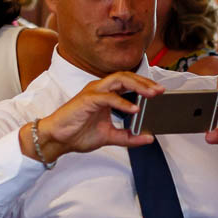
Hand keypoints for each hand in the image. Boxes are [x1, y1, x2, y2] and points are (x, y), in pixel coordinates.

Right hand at [23, 72, 161, 164]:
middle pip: (126, 77)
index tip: (160, 92)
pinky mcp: (87, 99)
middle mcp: (100, 89)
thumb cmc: (78, 133)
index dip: (145, 85)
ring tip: (151, 94)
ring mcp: (93, 92)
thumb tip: (148, 138)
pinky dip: (122, 102)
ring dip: (137, 85)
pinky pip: (108, 97)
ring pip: (118, 80)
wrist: (57, 140)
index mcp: (106, 95)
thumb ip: (128, 137)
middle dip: (145, 82)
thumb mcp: (109, 137)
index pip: (129, 83)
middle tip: (160, 91)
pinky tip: (133, 109)